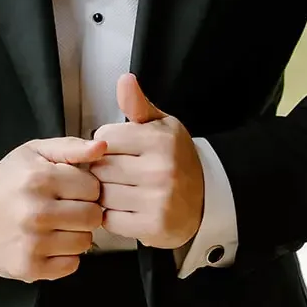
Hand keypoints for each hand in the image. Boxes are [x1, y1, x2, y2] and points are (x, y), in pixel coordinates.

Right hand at [0, 136, 106, 282]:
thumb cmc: (7, 183)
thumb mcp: (34, 153)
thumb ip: (71, 147)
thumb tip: (101, 148)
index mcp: (40, 179)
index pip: (94, 188)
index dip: (86, 188)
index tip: (70, 189)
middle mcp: (36, 212)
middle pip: (93, 216)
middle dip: (84, 211)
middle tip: (66, 208)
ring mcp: (32, 243)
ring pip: (85, 242)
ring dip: (75, 234)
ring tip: (56, 225)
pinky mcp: (29, 267)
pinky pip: (71, 265)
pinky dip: (65, 256)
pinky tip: (49, 244)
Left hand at [91, 74, 203, 249]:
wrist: (206, 198)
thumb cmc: (176, 159)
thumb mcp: (162, 125)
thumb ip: (138, 105)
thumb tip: (125, 80)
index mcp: (161, 139)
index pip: (105, 137)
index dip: (107, 144)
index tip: (120, 149)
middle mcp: (161, 169)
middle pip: (101, 166)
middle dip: (104, 170)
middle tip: (121, 172)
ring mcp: (159, 199)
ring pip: (103, 194)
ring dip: (106, 194)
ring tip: (123, 190)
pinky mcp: (154, 226)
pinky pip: (111, 220)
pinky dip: (113, 216)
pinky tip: (127, 208)